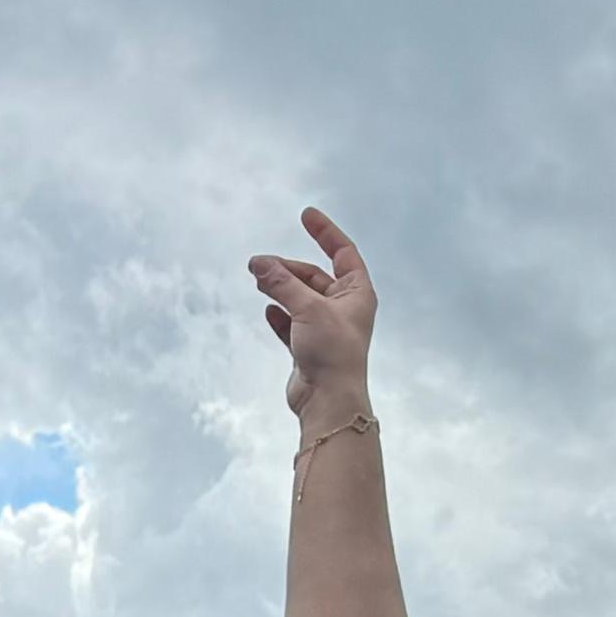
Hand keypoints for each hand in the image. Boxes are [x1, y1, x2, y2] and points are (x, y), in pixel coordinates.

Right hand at [246, 206, 377, 428]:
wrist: (329, 401)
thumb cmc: (332, 353)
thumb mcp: (307, 308)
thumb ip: (281, 283)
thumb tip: (258, 262)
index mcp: (357, 293)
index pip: (343, 252)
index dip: (325, 232)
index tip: (306, 215)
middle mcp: (344, 308)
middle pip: (313, 276)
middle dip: (287, 268)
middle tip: (259, 265)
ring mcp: (326, 328)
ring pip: (299, 298)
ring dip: (280, 288)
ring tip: (258, 280)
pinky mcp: (309, 348)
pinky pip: (291, 323)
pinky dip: (279, 315)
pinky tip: (267, 309)